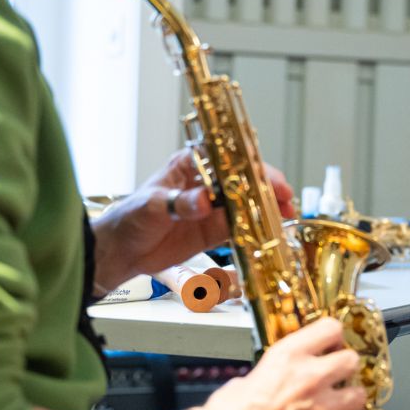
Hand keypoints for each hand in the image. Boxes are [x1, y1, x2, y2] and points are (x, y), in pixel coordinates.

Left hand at [91, 148, 295, 288]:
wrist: (122, 250)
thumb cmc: (131, 217)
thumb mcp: (153, 205)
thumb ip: (180, 202)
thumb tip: (204, 200)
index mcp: (192, 164)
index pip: (228, 159)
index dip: (252, 166)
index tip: (268, 178)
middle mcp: (208, 182)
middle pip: (245, 180)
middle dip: (268, 187)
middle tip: (285, 200)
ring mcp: (214, 207)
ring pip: (248, 203)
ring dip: (268, 208)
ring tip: (286, 216)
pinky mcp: (215, 229)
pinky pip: (241, 227)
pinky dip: (257, 229)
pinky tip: (271, 232)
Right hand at [193, 318, 368, 409]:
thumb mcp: (247, 377)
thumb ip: (271, 374)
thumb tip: (273, 380)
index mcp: (288, 355)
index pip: (331, 328)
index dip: (334, 338)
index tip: (331, 345)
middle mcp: (309, 375)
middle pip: (351, 359)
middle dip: (346, 368)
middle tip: (338, 377)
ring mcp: (320, 408)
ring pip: (359, 395)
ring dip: (352, 402)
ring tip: (343, 408)